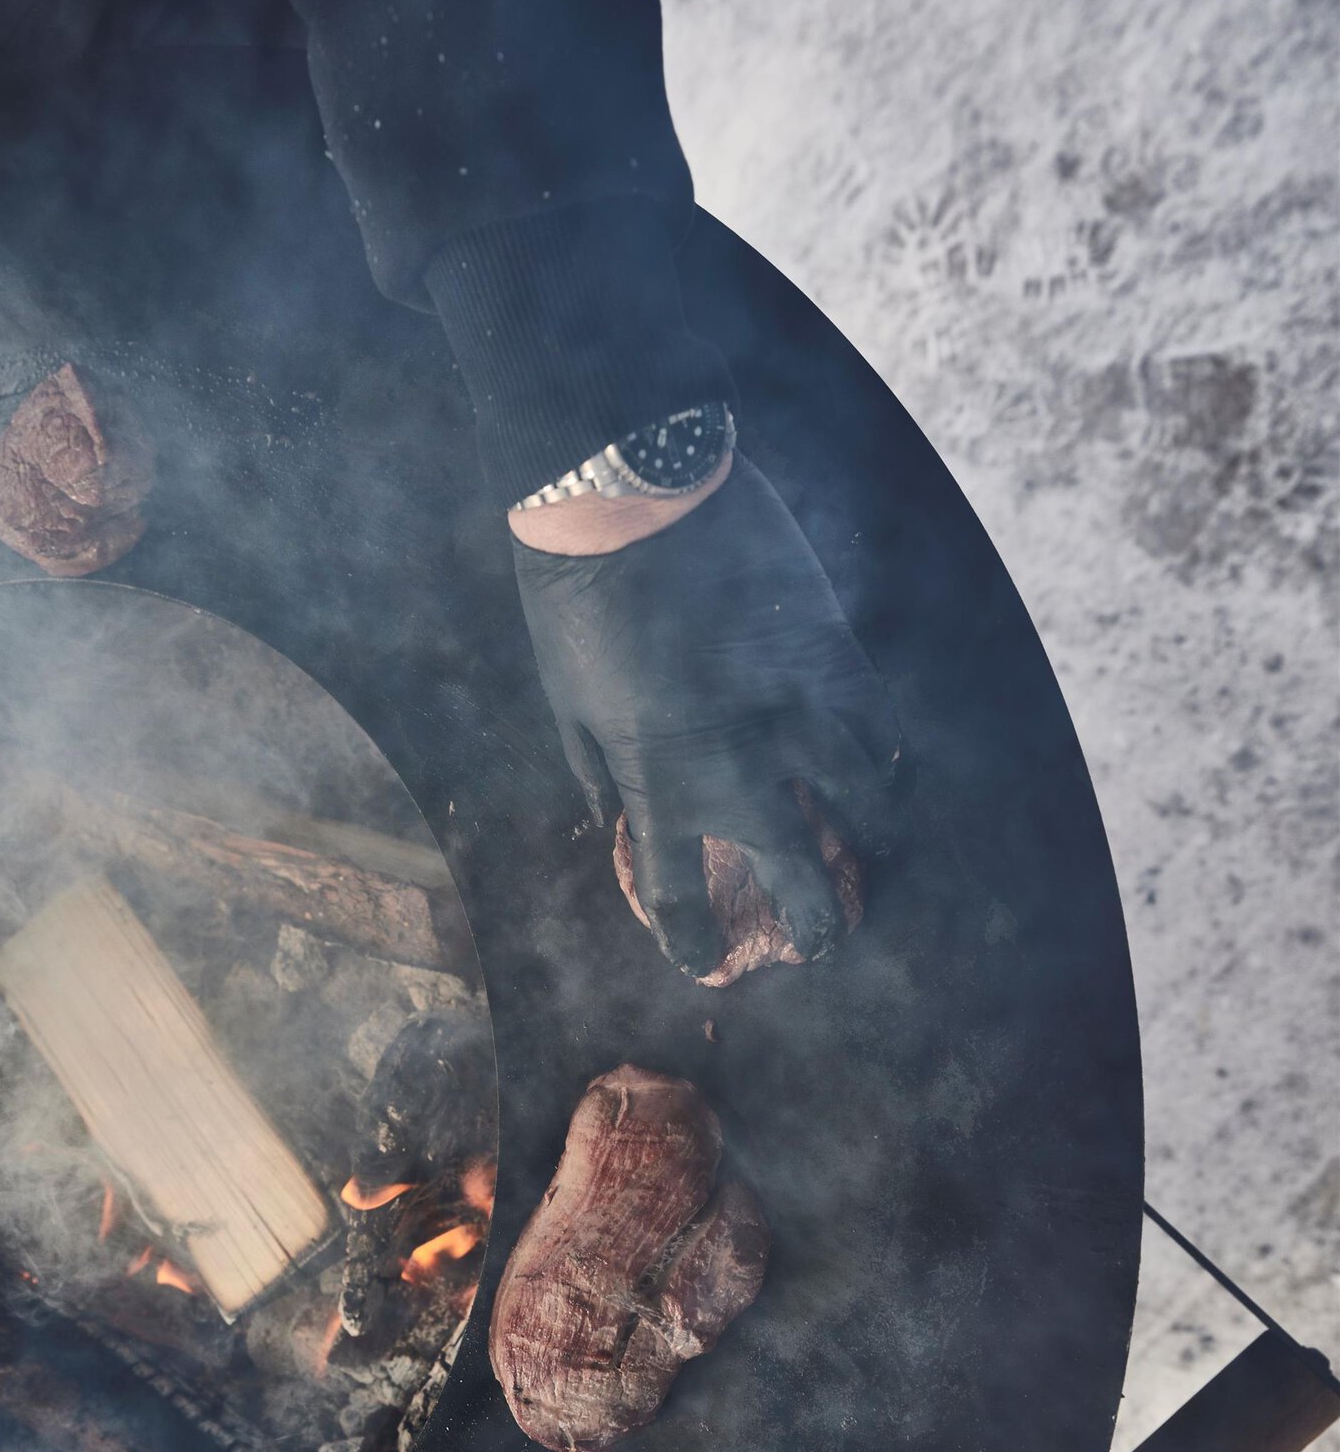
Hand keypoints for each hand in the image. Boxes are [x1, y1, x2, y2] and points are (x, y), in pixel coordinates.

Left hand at [511, 455, 906, 975]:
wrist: (627, 493)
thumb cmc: (577, 597)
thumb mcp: (565, 702)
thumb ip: (596, 773)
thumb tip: (609, 822)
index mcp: (658, 785)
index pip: (679, 899)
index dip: (693, 944)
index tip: (702, 959)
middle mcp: (741, 768)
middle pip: (799, 877)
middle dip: (816, 924)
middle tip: (823, 939)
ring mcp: (798, 713)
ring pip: (866, 805)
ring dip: (870, 837)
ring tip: (871, 846)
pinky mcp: (835, 653)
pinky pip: (881, 722)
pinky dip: (886, 752)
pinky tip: (883, 761)